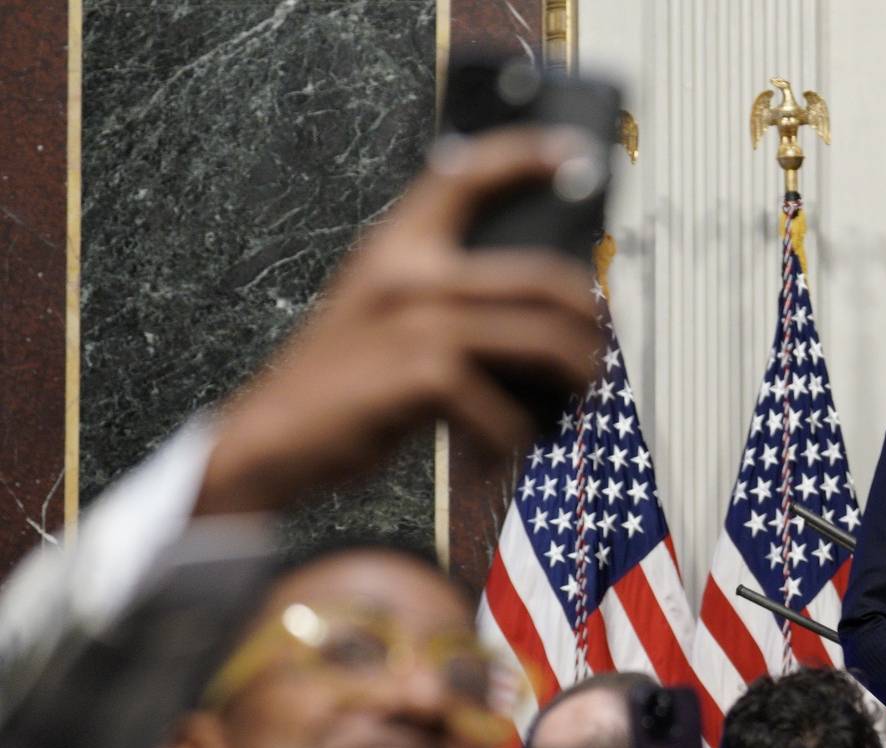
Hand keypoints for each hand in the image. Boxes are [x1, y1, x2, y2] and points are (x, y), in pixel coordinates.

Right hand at [197, 127, 603, 516]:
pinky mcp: (424, 375)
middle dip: (590, 320)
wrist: (275, 438)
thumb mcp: (381, 309)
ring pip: (543, 339)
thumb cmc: (342, 380)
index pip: (463, 173)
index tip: (574, 154)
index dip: (523, 154)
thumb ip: (442, 288)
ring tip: (574, 396)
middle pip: (544, 277)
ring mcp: (417, 322)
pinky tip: (507, 443)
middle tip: (599, 348)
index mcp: (397, 245)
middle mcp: (409, 272)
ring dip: (575, 377)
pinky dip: (519, 435)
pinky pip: (509, 407)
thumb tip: (540, 297)